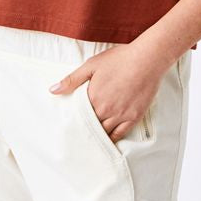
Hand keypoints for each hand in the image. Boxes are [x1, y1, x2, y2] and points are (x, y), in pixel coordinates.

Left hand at [48, 42, 171, 141]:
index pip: (78, 116)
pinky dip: (112, 139)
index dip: (74, 120)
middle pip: (90, 126)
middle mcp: (105, 110)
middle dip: (84, 129)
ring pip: (103, 133)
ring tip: (89, 139)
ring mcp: (120, 115)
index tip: (68, 125)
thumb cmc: (119, 59)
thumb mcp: (92, 65)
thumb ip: (72, 79)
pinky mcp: (133, 117)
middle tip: (76, 135)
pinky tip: (107, 141)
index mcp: (92, 97)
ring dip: (96, 136)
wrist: (147, 59)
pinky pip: (120, 135)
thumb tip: (52, 91)